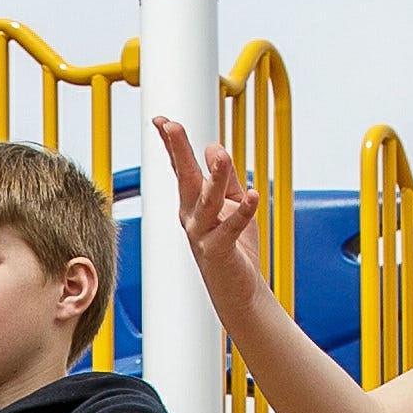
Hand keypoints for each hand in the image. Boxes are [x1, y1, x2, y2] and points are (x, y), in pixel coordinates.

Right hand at [148, 110, 270, 313]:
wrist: (239, 291)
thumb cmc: (234, 249)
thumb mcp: (232, 204)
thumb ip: (226, 177)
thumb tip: (215, 148)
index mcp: (193, 204)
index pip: (180, 168)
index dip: (171, 144)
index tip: (161, 121)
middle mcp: (192, 217)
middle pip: (185, 178)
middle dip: (178, 152)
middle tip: (171, 127)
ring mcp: (202, 235)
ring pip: (207, 201)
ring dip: (214, 176)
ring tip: (220, 155)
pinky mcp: (219, 251)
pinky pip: (231, 228)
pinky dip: (242, 212)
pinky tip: (251, 195)